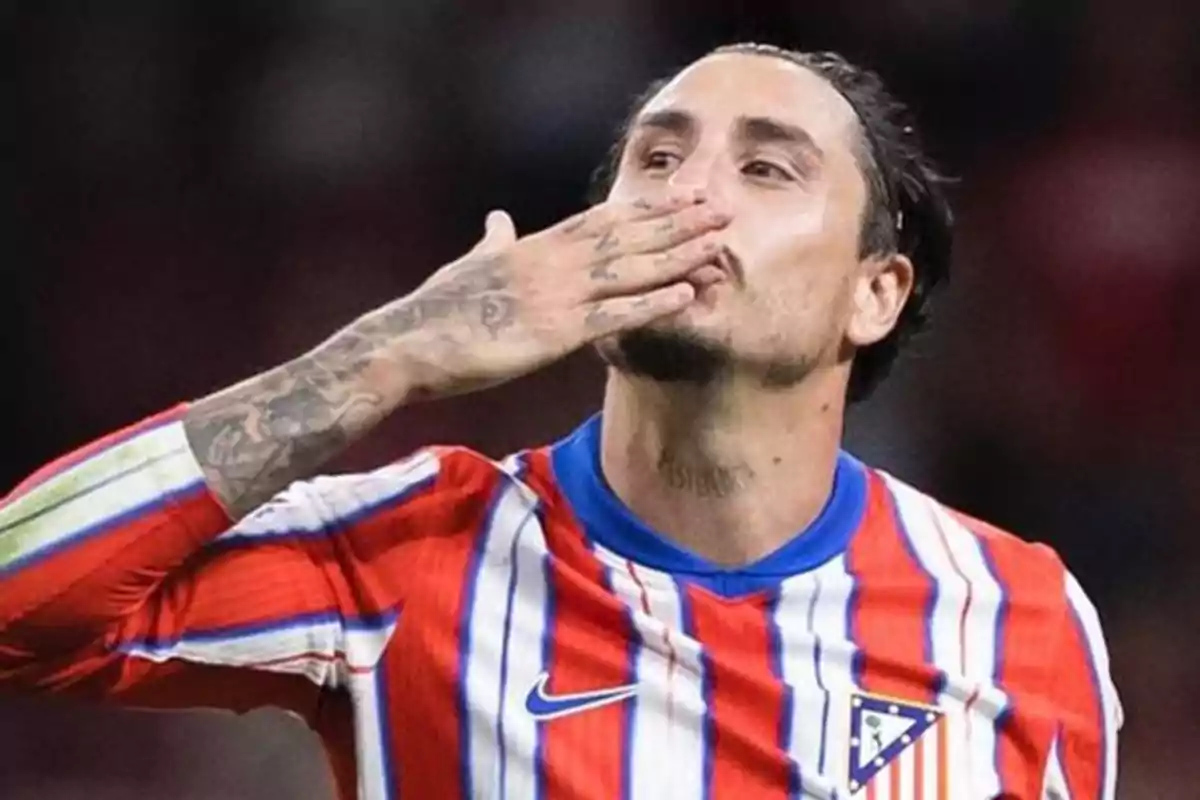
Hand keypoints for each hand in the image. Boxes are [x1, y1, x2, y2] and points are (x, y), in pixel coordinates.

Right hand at [381, 192, 730, 398]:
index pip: (599, 221)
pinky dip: (652, 304)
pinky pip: (614, 317)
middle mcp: (550, 262)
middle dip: (674, 222)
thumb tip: (497, 218)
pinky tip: (685, 294)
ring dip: (676, 255)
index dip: (643, 209)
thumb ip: (491, 241)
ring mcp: (554, 295)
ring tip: (718, 241)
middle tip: (720, 207)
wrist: (405, 345)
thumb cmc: (431, 312)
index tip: (679, 197)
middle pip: (624, 236)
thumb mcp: (467, 265)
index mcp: (531, 247)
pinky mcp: (553, 332)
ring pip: (628, 269)